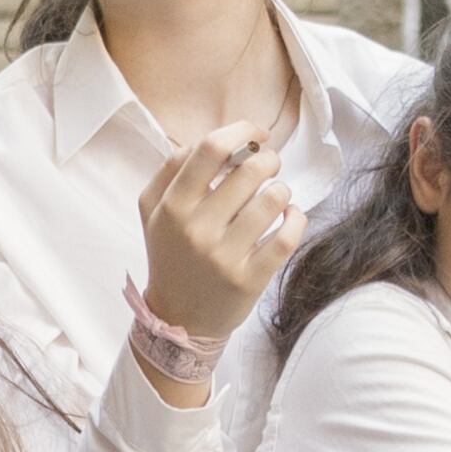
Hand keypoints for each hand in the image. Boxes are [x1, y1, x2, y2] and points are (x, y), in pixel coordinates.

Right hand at [136, 129, 302, 351]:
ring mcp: (223, 257)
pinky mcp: (249, 279)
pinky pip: (287, 236)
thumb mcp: (153, 211)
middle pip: (250, 170)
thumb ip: (173, 169)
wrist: (178, 320)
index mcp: (171, 207)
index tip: (256, 134)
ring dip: (281, 190)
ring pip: (273, 199)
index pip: (211, 149)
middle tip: (268, 167)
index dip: (241, 132)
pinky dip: (297, 218)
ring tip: (275, 197)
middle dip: (268, 160)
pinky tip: (290, 217)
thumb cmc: (171, 255)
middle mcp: (196, 230)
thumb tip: (217, 139)